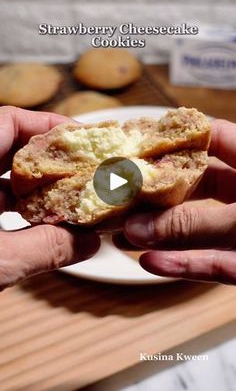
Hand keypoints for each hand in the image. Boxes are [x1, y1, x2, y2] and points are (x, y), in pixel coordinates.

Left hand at [0, 106, 99, 289]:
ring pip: (4, 174)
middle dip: (51, 158)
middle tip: (85, 169)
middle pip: (12, 146)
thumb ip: (46, 248)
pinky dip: (19, 204)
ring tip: (71, 197)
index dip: (49, 125)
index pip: (9, 121)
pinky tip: (41, 221)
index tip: (83, 141)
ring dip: (38, 185)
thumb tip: (91, 241)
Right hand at [124, 119, 235, 284]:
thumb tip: (135, 227)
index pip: (213, 136)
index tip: (136, 144)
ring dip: (162, 233)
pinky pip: (212, 262)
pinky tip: (150, 263)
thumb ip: (193, 225)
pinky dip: (184, 264)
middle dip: (159, 191)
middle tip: (122, 195)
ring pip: (198, 227)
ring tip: (123, 234)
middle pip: (197, 183)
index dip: (176, 137)